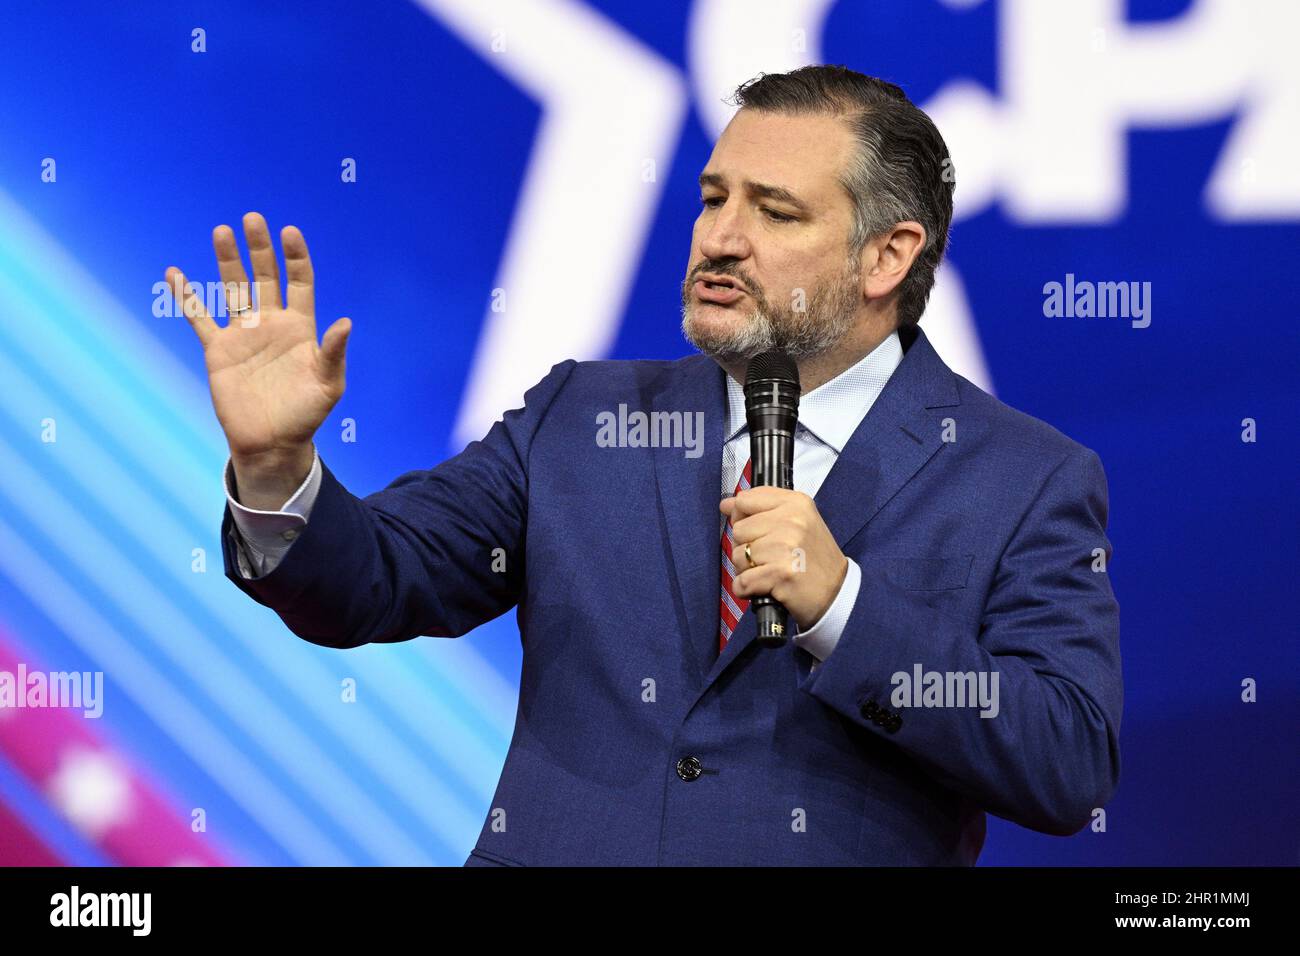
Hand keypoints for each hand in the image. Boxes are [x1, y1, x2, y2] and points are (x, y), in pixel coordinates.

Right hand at [165, 212, 349, 470]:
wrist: (272, 443)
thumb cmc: (306, 414)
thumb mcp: (328, 385)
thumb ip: (334, 353)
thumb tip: (345, 323)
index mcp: (300, 327)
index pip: (299, 282)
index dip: (295, 257)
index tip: (289, 232)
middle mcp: (271, 324)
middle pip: (265, 276)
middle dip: (260, 249)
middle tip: (253, 219)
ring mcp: (243, 334)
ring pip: (233, 289)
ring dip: (227, 261)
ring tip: (222, 231)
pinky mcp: (219, 350)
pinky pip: (200, 318)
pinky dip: (187, 297)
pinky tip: (175, 273)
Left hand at [720, 487, 847, 630]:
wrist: (836, 593)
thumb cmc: (814, 558)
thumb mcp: (797, 521)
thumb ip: (761, 509)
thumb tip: (726, 504)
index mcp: (795, 503)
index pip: (745, 499)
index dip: (743, 518)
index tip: (758, 531)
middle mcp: (791, 520)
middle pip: (738, 529)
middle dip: (747, 547)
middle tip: (771, 557)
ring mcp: (785, 546)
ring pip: (737, 556)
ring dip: (747, 570)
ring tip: (770, 571)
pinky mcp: (779, 573)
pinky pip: (741, 581)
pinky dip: (747, 589)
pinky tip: (764, 587)